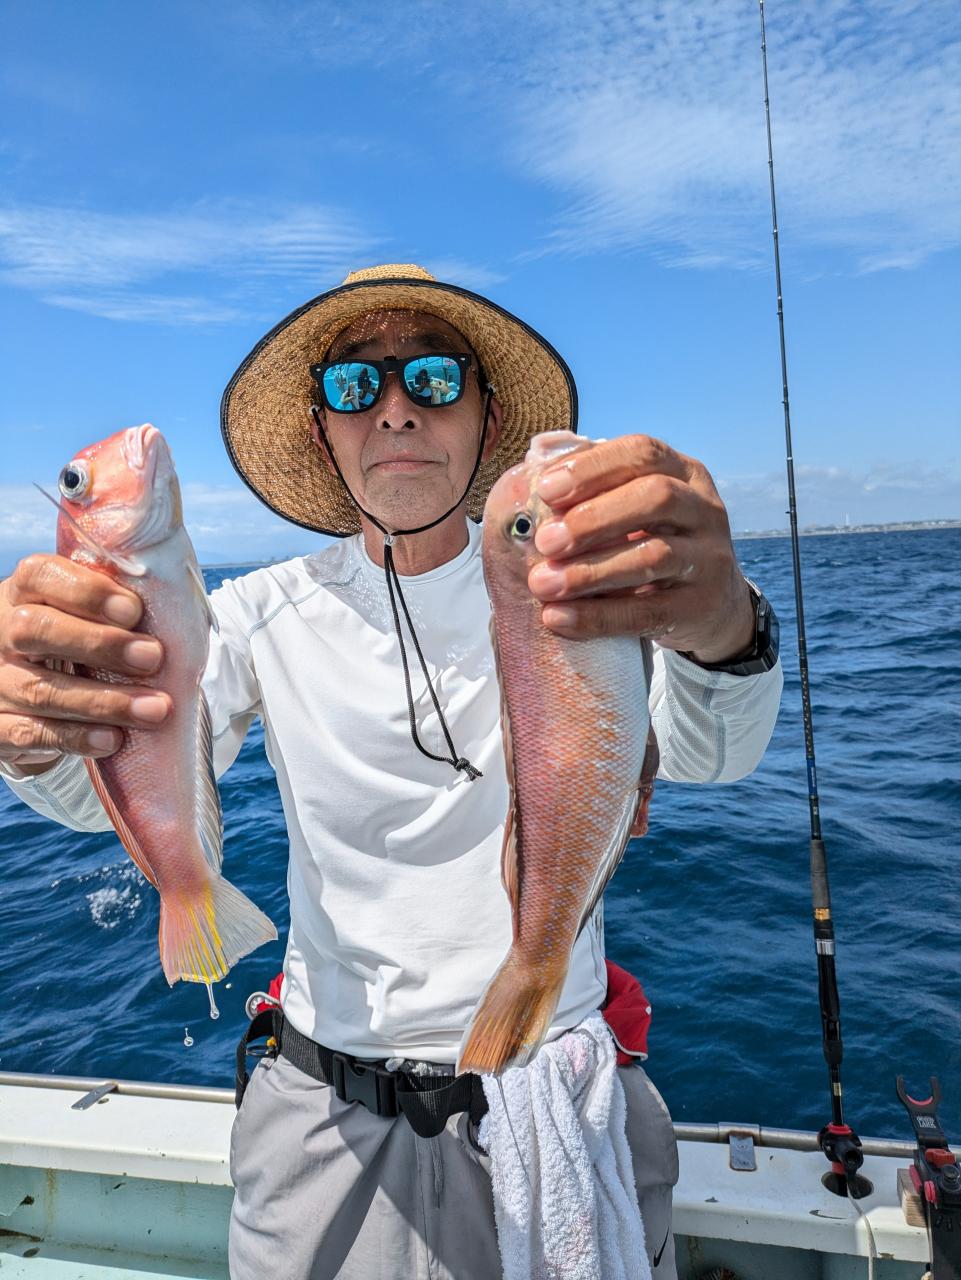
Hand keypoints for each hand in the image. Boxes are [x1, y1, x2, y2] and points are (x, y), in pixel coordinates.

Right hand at [0, 554, 168, 775]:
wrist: (24, 703)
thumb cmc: (70, 648)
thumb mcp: (83, 620)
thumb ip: (113, 611)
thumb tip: (175, 618)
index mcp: (21, 593)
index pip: (39, 575)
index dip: (86, 591)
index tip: (133, 610)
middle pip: (34, 630)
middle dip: (100, 644)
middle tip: (153, 658)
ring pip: (39, 691)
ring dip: (104, 702)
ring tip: (154, 709)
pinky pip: (29, 734)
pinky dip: (75, 737)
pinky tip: (113, 739)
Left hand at [528, 435, 754, 661]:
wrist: (713, 605)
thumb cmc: (657, 543)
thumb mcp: (637, 508)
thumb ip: (597, 488)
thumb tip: (534, 467)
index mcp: (685, 473)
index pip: (643, 453)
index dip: (593, 468)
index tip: (545, 491)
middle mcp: (705, 509)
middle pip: (656, 498)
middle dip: (593, 519)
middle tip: (545, 542)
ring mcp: (709, 559)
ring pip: (653, 556)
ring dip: (590, 571)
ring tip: (543, 584)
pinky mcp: (701, 607)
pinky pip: (647, 612)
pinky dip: (598, 616)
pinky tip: (559, 618)